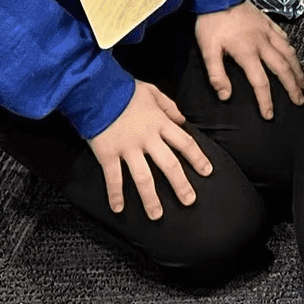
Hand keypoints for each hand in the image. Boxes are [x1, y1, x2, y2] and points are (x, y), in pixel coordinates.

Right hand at [87, 80, 213, 219]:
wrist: (96, 88)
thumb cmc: (124, 89)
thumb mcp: (152, 91)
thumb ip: (169, 106)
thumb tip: (182, 119)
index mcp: (160, 123)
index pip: (185, 143)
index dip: (197, 158)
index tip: (207, 172)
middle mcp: (147, 138)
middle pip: (169, 165)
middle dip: (181, 185)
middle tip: (190, 201)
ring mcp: (127, 148)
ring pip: (143, 177)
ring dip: (151, 198)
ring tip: (157, 215)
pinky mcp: (107, 153)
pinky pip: (113, 178)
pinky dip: (115, 194)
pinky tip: (119, 208)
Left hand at [192, 2, 303, 119]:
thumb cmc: (211, 24)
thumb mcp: (207, 51)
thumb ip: (216, 75)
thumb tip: (226, 96)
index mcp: (247, 52)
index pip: (260, 82)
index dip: (266, 100)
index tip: (270, 115)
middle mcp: (263, 43)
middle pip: (282, 68)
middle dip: (292, 86)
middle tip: (300, 101)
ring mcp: (268, 31)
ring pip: (289, 53)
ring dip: (297, 70)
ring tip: (303, 83)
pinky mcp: (269, 22)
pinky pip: (285, 38)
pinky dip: (291, 50)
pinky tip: (293, 57)